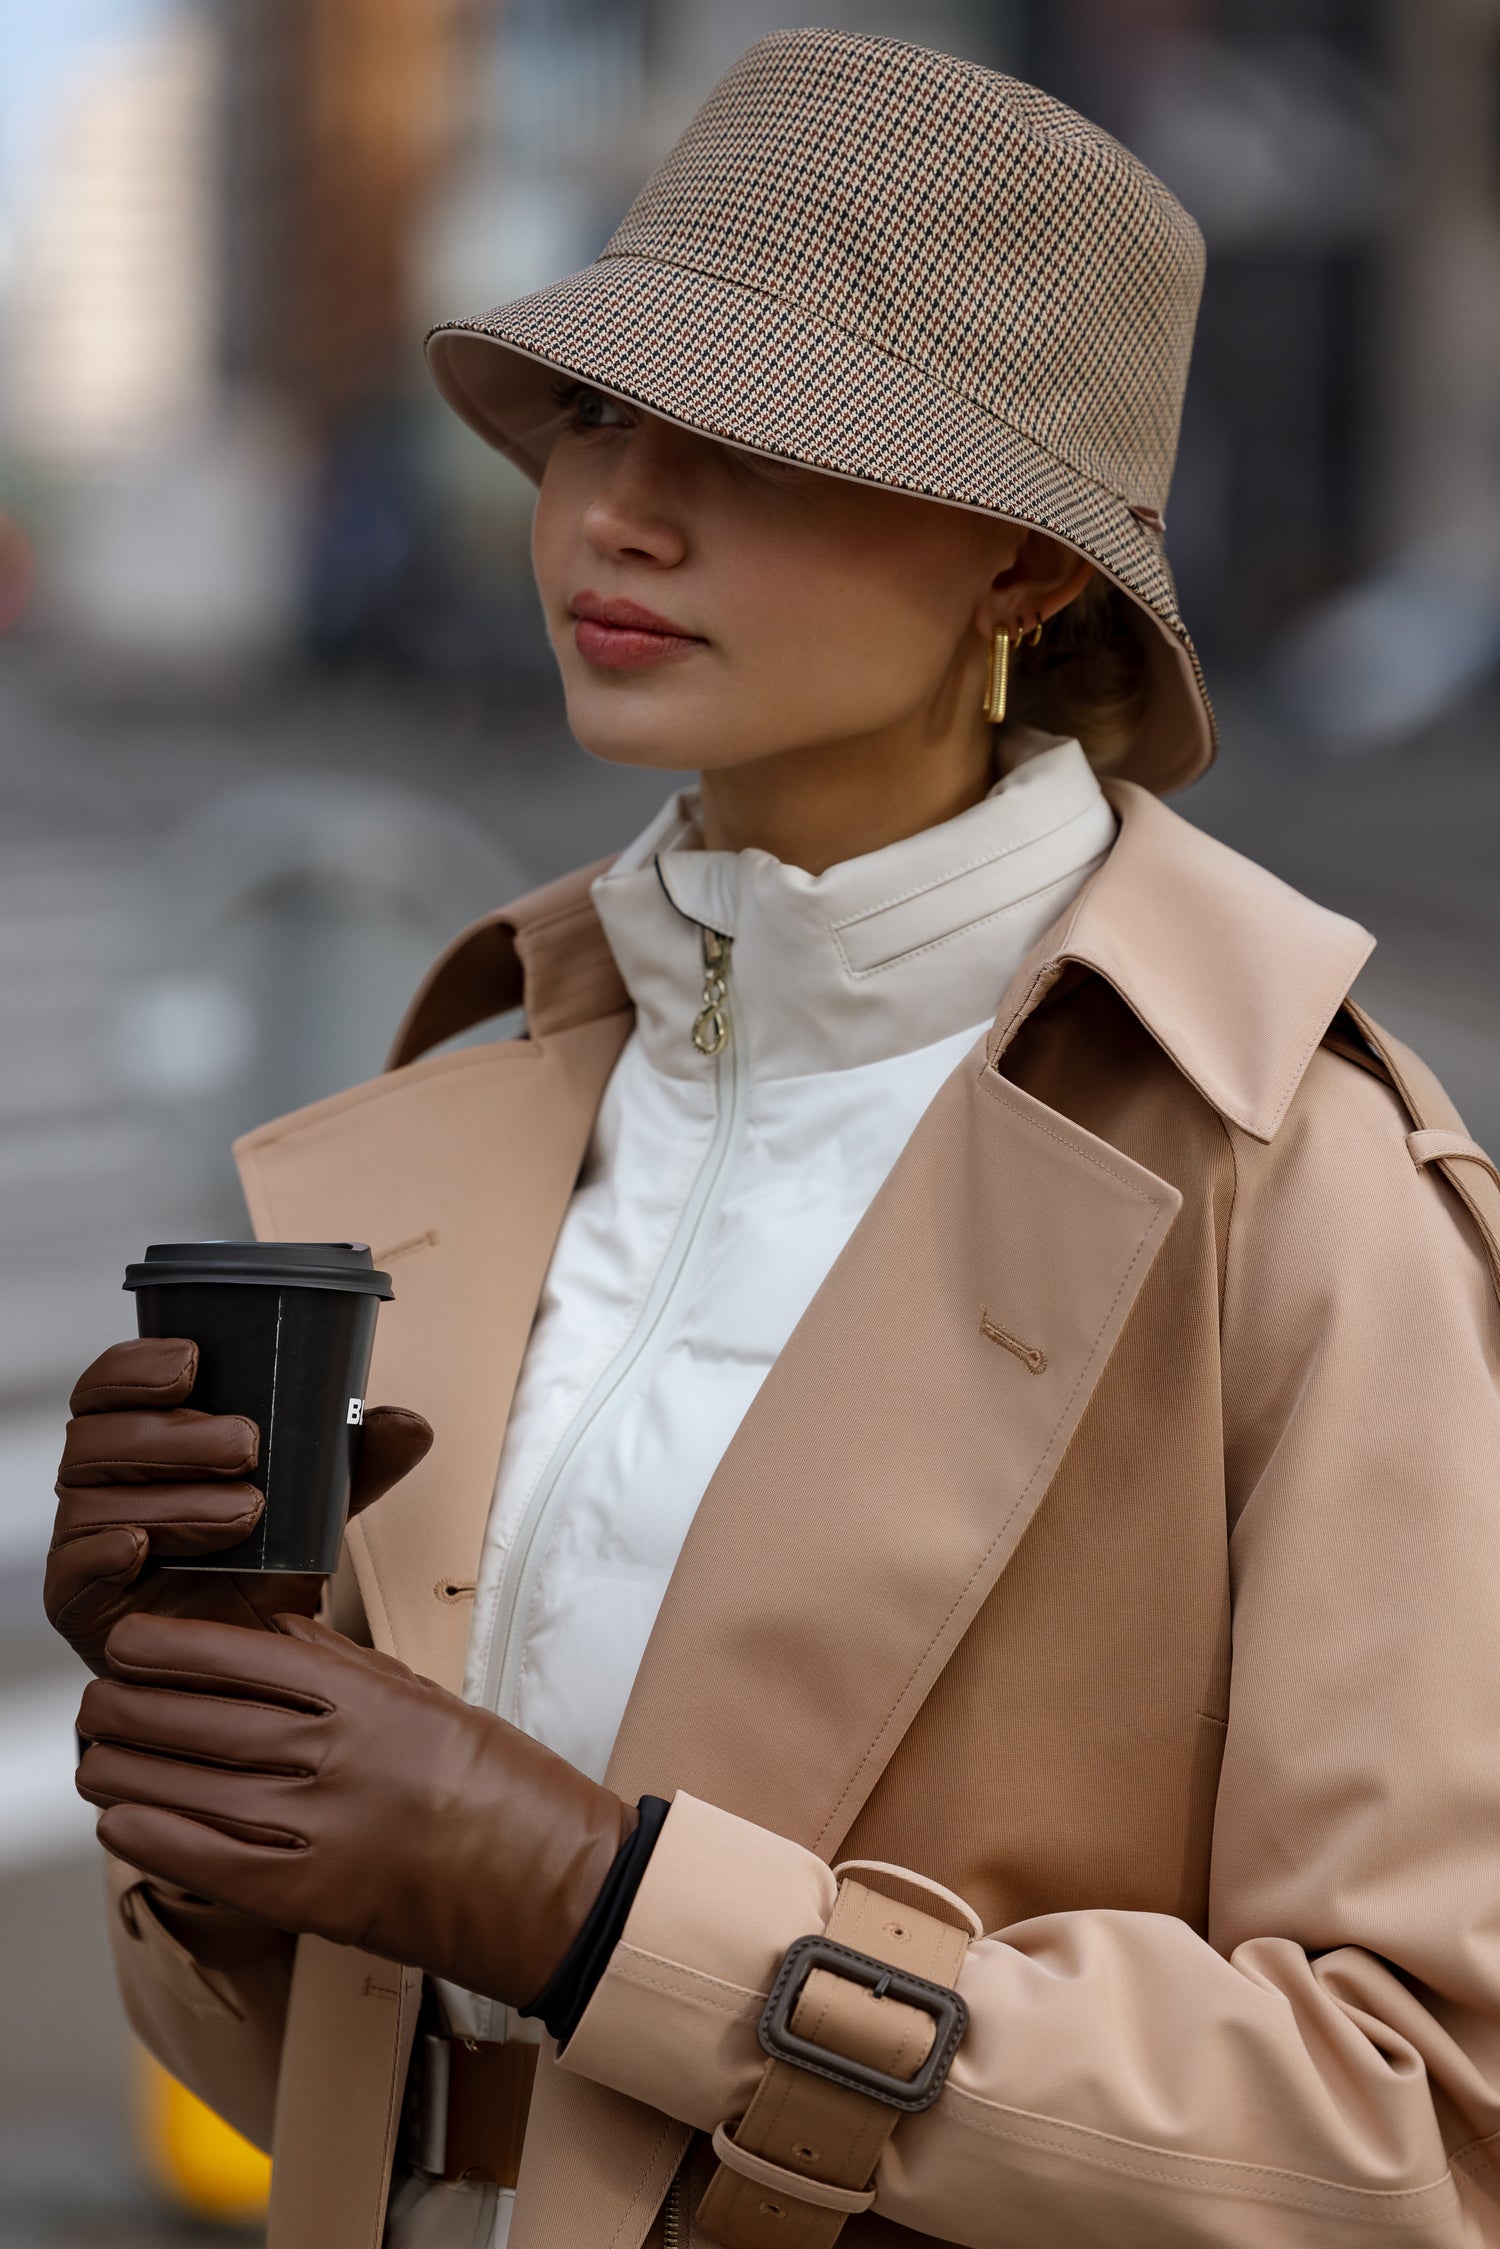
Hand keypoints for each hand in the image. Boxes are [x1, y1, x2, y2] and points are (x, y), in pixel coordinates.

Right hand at [46, 1338, 432, 1674]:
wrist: (244, 1661)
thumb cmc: (260, 1566)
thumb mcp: (314, 1506)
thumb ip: (356, 1463)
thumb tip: (411, 1424)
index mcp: (137, 1444)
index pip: (108, 1388)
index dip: (136, 1367)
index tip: (193, 1361)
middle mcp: (99, 1487)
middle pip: (96, 1437)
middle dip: (173, 1435)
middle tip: (247, 1444)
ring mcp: (81, 1544)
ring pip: (92, 1499)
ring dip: (172, 1495)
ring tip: (246, 1510)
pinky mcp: (77, 1604)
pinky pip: (71, 1570)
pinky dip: (105, 1551)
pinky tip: (142, 1544)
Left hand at [77, 1613, 633, 2005]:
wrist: (546, 1879)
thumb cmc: (494, 1782)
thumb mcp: (421, 1697)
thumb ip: (340, 1670)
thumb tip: (267, 1638)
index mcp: (367, 1692)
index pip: (240, 1653)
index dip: (168, 1646)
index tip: (128, 1641)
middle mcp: (337, 1752)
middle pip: (197, 1717)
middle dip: (128, 1707)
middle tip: (96, 1701)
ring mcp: (320, 1826)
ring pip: (186, 1785)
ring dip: (124, 1769)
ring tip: (97, 1757)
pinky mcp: (311, 1895)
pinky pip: (204, 1858)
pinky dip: (150, 1837)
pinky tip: (121, 1819)